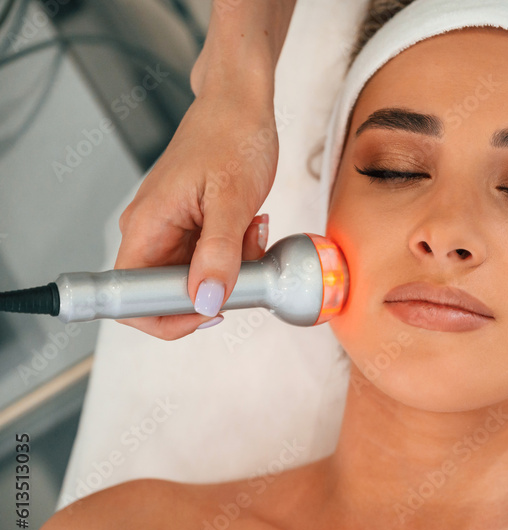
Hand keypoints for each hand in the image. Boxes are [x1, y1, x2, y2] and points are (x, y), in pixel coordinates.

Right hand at [113, 90, 277, 338]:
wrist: (240, 105)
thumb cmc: (231, 137)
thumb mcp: (232, 200)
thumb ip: (219, 254)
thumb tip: (205, 301)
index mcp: (144, 227)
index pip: (131, 300)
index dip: (168, 319)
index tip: (211, 311)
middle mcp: (149, 232)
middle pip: (170, 293)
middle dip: (214, 286)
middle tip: (245, 256)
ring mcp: (170, 230)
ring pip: (197, 277)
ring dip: (231, 266)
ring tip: (250, 228)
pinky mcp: (190, 226)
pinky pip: (210, 258)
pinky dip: (236, 251)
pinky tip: (249, 224)